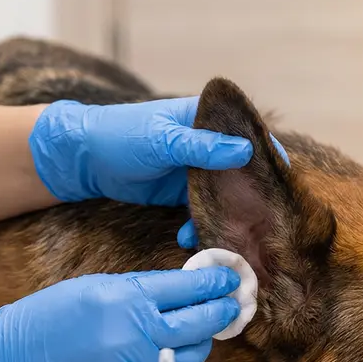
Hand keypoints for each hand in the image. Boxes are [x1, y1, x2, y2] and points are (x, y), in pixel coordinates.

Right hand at [0, 268, 241, 361]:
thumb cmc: (52, 317)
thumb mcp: (97, 287)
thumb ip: (142, 291)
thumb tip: (184, 292)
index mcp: (129, 300)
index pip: (189, 288)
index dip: (215, 283)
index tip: (230, 280)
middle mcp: (139, 336)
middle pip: (201, 324)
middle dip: (220, 312)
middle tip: (231, 305)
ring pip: (192, 357)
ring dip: (198, 344)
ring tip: (196, 332)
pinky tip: (165, 358)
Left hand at [28, 96, 287, 232]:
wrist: (80, 159)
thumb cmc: (119, 135)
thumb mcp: (161, 139)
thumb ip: (201, 147)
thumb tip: (245, 152)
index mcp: (206, 120)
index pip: (250, 136)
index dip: (269, 159)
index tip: (281, 187)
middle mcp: (207, 145)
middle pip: (241, 173)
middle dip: (249, 201)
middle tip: (259, 227)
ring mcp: (194, 171)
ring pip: (222, 198)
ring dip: (223, 220)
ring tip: (223, 240)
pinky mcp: (179, 194)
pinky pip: (200, 213)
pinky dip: (200, 227)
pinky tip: (193, 241)